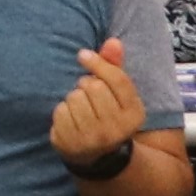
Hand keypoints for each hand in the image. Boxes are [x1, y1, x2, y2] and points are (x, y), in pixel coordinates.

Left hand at [49, 38, 145, 167]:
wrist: (97, 155)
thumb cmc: (106, 114)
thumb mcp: (117, 94)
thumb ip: (115, 66)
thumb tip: (112, 41)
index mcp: (135, 114)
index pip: (117, 79)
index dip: (98, 62)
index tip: (82, 55)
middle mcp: (118, 129)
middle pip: (94, 86)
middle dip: (85, 84)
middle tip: (87, 95)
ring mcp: (95, 139)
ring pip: (75, 97)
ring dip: (73, 98)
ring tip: (80, 109)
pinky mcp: (73, 144)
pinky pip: (60, 111)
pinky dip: (62, 111)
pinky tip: (70, 120)